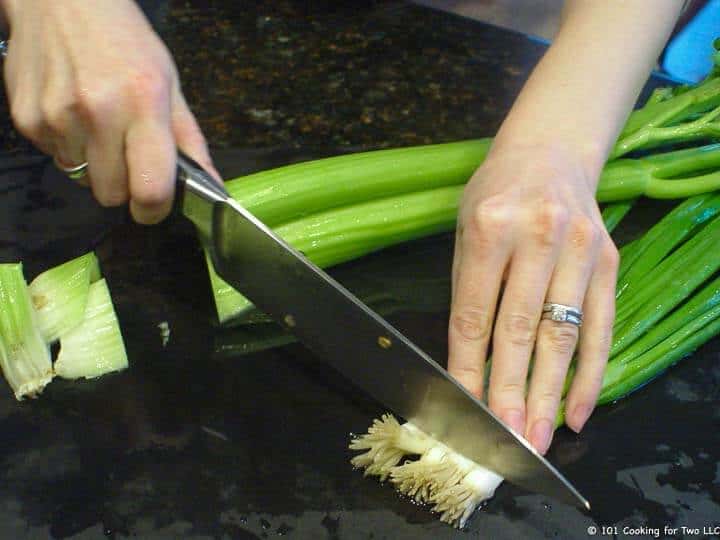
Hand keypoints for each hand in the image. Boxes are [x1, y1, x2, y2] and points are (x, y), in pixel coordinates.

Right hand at [2, 0, 218, 222]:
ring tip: (99, 124)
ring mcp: (57, 116)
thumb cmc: (125, 42)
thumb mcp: (170, 85)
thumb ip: (191, 142)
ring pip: (81, 180)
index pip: (150, 190)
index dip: (154, 209)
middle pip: (111, 195)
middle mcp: (98, 112)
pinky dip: (67, 146)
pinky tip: (74, 113)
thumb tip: (215, 189)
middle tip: (127, 151)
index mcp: (143, 104)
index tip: (155, 204)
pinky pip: (54, 157)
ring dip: (93, 164)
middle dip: (123, 184)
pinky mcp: (27, 118)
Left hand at [448, 141, 618, 453]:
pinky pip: (601, 328)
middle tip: (507, 441)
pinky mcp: (609, 261)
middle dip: (512, 393)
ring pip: (563, 337)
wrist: (550, 153)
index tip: (465, 410)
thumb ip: (468, 292)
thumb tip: (469, 364)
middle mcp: (539, 238)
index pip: (475, 314)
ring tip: (538, 438)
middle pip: (521, 331)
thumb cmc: (495, 195)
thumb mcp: (465, 231)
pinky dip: (590, 375)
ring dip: (550, 395)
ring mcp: (580, 250)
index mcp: (491, 229)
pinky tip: (577, 410)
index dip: (470, 367)